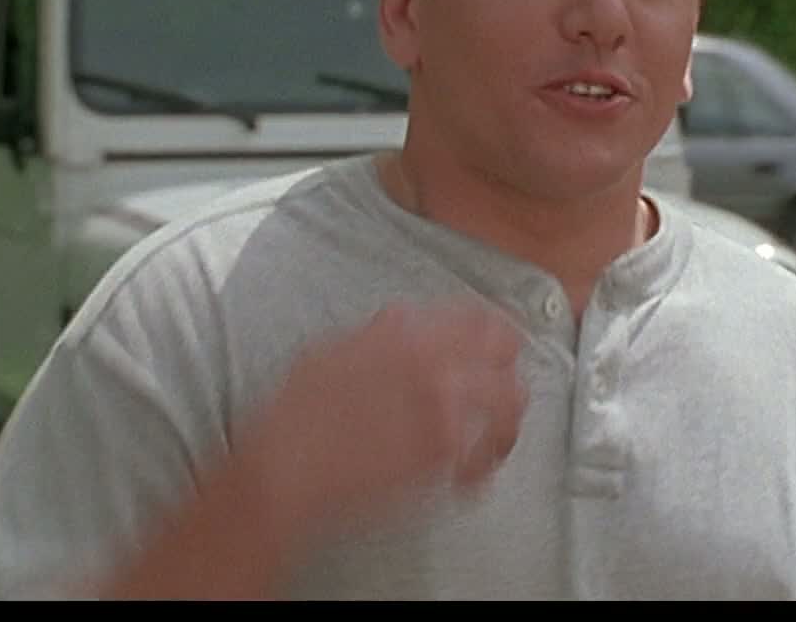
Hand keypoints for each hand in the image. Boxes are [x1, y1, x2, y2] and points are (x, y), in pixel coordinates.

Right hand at [245, 299, 528, 535]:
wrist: (286, 469)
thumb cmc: (296, 412)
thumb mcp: (331, 349)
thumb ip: (377, 333)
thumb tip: (402, 322)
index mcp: (409, 334)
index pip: (480, 317)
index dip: (495, 331)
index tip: (497, 346)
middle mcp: (436, 365)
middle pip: (507, 354)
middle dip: (507, 370)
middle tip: (500, 390)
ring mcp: (444, 412)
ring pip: (509, 405)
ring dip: (504, 419)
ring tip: (492, 438)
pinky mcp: (442, 458)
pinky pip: (484, 458)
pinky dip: (481, 467)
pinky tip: (467, 478)